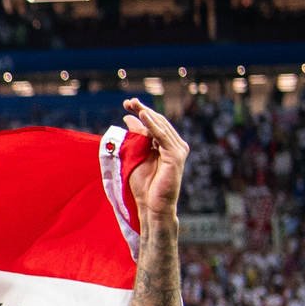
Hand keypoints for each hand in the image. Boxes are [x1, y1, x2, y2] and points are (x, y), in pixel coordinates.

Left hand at [122, 98, 187, 220]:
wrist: (152, 205)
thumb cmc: (143, 185)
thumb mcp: (135, 155)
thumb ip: (135, 138)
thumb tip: (129, 118)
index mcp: (166, 145)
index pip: (154, 124)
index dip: (141, 112)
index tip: (127, 104)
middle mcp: (175, 145)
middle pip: (158, 122)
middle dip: (142, 110)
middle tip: (128, 101)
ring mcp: (177, 150)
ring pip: (160, 127)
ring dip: (146, 114)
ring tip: (133, 104)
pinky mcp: (176, 156)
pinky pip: (162, 136)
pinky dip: (152, 125)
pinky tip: (143, 115)